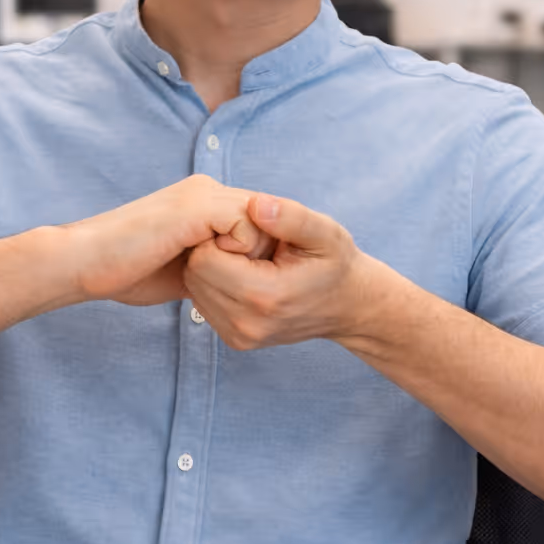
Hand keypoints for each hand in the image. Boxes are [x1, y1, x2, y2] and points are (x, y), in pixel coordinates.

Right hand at [69, 175, 276, 306]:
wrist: (84, 262)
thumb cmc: (127, 270)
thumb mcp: (184, 268)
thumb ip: (213, 264)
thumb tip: (243, 283)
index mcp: (203, 201)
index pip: (259, 218)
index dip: (261, 252)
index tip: (249, 280)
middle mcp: (207, 189)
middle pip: (269, 218)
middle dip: (263, 255)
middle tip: (237, 281)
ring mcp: (203, 194)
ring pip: (265, 221)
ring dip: (251, 257)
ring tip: (219, 276)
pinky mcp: (198, 207)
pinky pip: (249, 227)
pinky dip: (238, 255)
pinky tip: (204, 267)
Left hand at [184, 193, 377, 349]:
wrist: (348, 307)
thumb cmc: (336, 264)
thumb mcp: (324, 232)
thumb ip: (290, 216)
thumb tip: (255, 204)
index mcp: (265, 296)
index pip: (204, 259)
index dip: (219, 236)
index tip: (247, 233)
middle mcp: (246, 323)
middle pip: (194, 274)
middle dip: (213, 251)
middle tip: (248, 245)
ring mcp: (239, 336)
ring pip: (194, 288)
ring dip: (212, 268)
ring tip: (248, 261)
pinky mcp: (235, 340)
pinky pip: (203, 302)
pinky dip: (216, 285)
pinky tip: (244, 276)